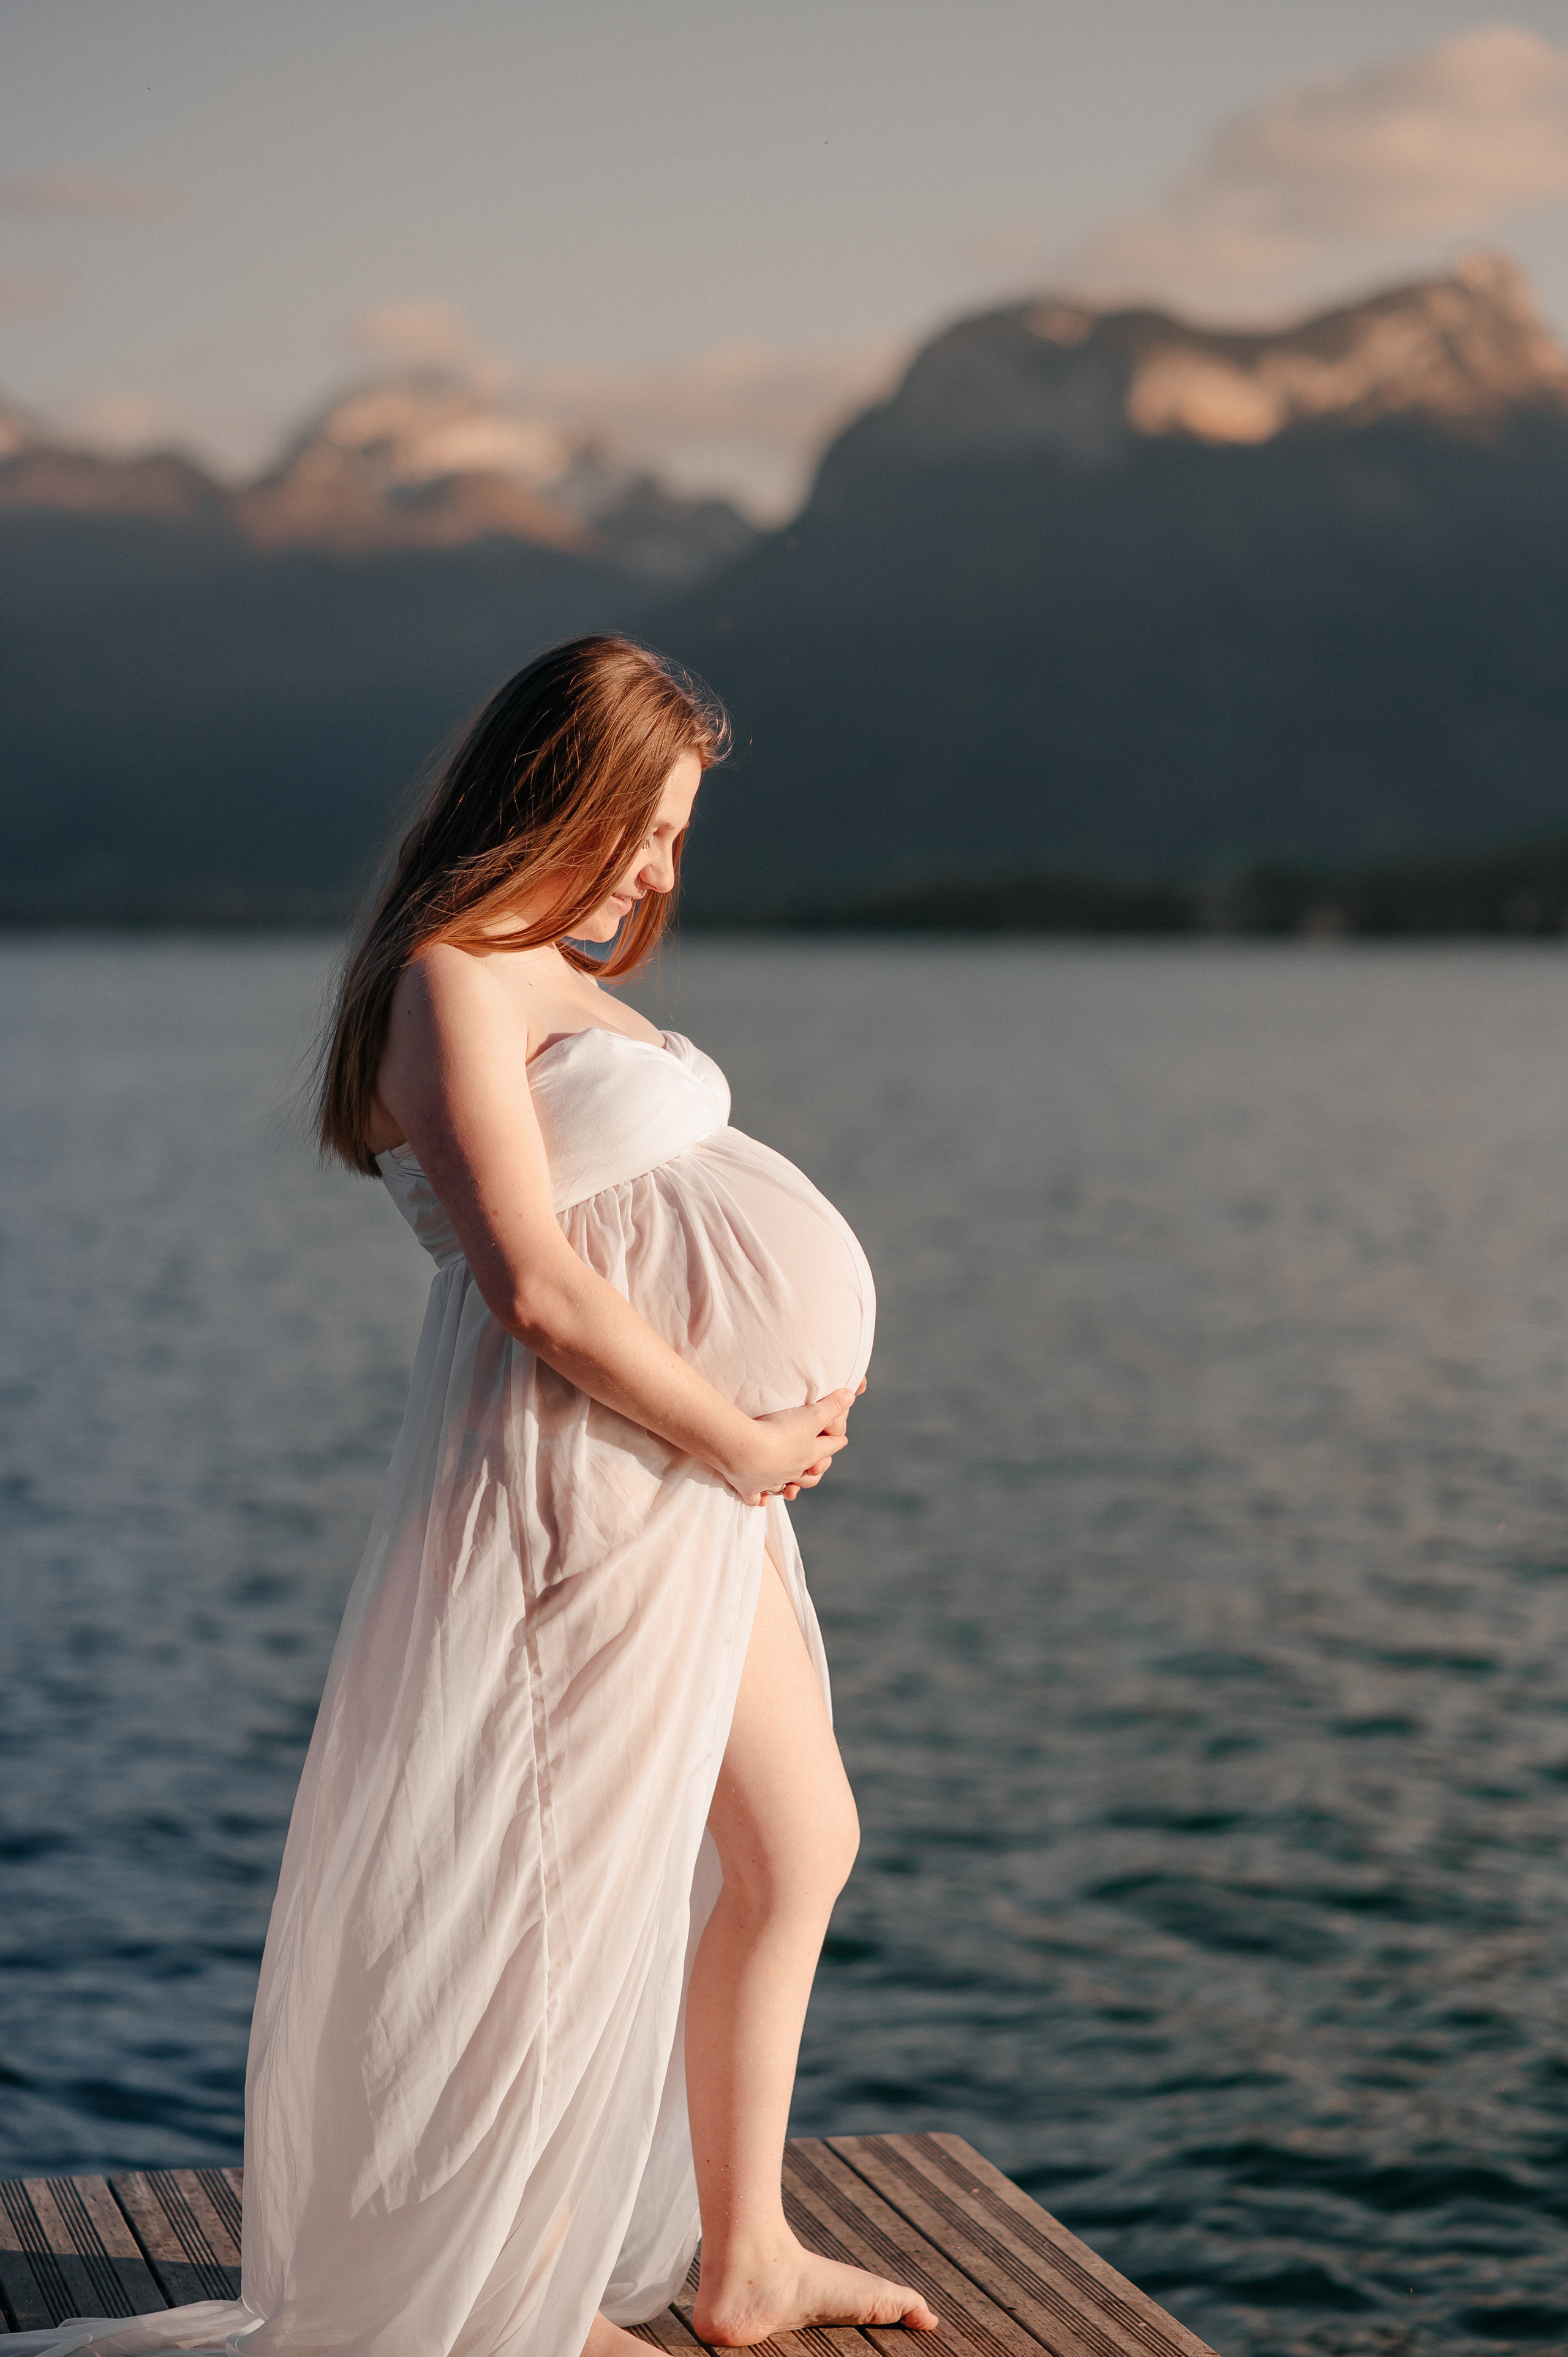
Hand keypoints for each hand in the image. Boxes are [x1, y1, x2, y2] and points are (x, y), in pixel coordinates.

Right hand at [728, 1380, 865, 1505]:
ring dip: (790, 1487)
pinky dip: (760, 1498)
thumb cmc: (781, 1432)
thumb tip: (850, 1395)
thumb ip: (832, 1406)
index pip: (829, 1447)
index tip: (842, 1440)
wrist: (745, 1451)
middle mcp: (794, 1471)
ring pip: (785, 1487)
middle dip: (816, 1470)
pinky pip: (756, 1497)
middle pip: (811, 1475)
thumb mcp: (811, 1415)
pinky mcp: (749, 1488)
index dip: (837, 1442)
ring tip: (792, 1488)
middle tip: (818, 1467)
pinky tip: (762, 1499)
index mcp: (810, 1454)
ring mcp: (771, 1481)